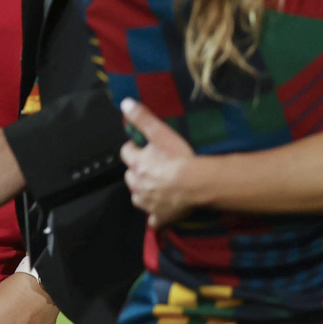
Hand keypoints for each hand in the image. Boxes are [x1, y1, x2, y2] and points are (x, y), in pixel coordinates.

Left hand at [119, 98, 202, 226]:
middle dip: (137, 171)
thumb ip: (143, 118)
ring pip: (138, 197)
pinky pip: (154, 220)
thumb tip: (124, 103)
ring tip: (156, 187)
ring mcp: (148, 202)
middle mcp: (137, 184)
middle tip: (152, 167)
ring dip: (144, 192)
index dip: (134, 149)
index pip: (126, 153)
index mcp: (136, 164)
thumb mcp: (161, 133)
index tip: (143, 146)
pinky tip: (161, 215)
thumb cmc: (180, 157)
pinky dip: (155, 217)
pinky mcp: (160, 216)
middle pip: (130, 177)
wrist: (197, 184)